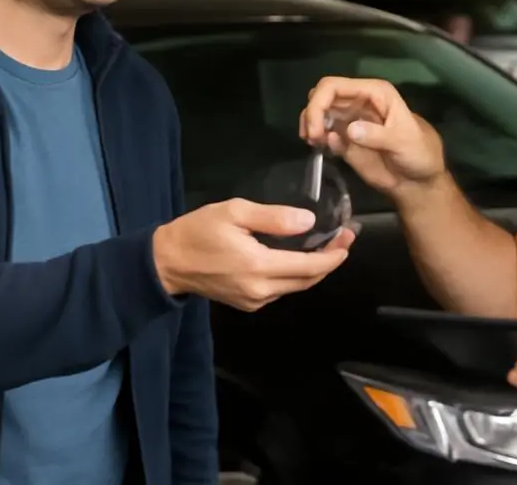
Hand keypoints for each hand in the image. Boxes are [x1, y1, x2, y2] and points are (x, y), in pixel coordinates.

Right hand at [152, 198, 355, 310]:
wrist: (167, 262)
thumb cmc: (199, 230)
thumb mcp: (235, 212)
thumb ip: (274, 217)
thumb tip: (308, 221)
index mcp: (259, 266)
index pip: (309, 267)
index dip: (334, 255)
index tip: (349, 238)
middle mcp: (261, 290)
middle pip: (308, 280)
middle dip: (330, 260)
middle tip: (344, 238)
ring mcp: (254, 301)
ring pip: (296, 287)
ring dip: (314, 268)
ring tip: (327, 244)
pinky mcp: (248, 303)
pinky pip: (281, 290)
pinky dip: (296, 275)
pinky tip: (300, 257)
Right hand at [299, 76, 444, 197]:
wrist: (419, 180)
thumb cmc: (419, 154)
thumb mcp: (404, 143)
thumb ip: (378, 135)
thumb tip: (350, 130)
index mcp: (374, 93)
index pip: (335, 86)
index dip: (319, 103)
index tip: (316, 131)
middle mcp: (358, 100)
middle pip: (322, 95)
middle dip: (311, 113)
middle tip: (312, 139)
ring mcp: (350, 118)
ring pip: (319, 111)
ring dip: (310, 125)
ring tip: (314, 144)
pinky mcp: (345, 137)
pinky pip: (323, 130)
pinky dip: (316, 137)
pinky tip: (321, 148)